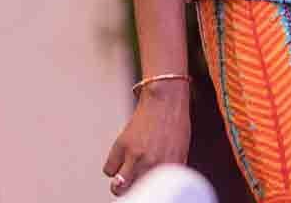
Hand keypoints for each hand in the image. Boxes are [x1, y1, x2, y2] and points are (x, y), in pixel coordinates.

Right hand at [102, 80, 190, 195]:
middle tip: (136, 185)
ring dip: (120, 186)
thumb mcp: (181, 150)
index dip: (152, 196)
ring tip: (124, 180)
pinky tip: (120, 161)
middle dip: (134, 191)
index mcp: (170, 166)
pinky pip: (109, 169)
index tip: (150, 194)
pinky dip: (113, 168)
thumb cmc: (175, 122)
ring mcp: (135, 155)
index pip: (158, 194)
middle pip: (134, 193)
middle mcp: (152, 163)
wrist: (165, 99)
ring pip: (117, 187)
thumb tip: (165, 185)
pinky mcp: (121, 145)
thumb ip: (172, 169)